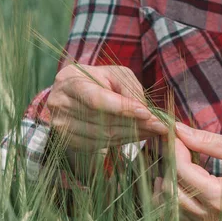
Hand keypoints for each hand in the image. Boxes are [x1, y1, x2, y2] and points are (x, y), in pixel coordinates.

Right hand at [46, 64, 167, 151]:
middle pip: (103, 121)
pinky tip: (140, 136)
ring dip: (134, 134)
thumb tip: (143, 111)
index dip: (122, 108)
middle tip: (161, 125)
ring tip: (155, 130)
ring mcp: (62, 127)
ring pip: (104, 136)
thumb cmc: (98, 80)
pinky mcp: (70, 142)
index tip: (146, 113)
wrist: (74, 95)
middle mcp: (60, 105)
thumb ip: (129, 88)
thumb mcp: (114, 75)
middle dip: (136, 123)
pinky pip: (102, 145)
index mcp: (69, 82)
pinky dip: (124, 141)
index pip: (96, 99)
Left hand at [153, 123, 221, 220]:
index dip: (174, 149)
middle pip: (169, 190)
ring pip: (168, 204)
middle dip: (168, 165)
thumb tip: (179, 130)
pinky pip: (177, 214)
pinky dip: (174, 195)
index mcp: (221, 198)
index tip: (175, 133)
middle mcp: (211, 218)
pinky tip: (184, 179)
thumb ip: (208, 141)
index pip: (182, 172)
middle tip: (175, 147)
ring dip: (168, 181)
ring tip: (179, 161)